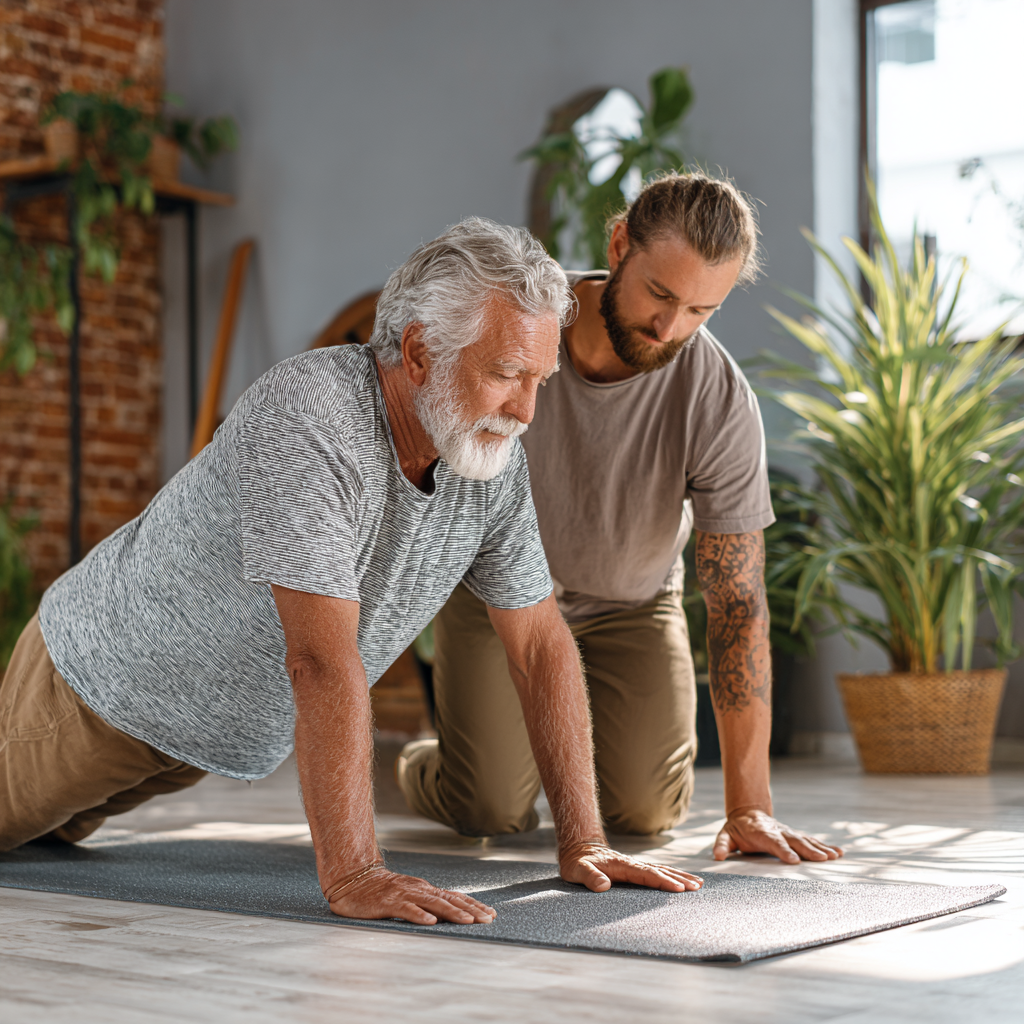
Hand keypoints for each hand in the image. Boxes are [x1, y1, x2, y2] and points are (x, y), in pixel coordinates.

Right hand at [326, 865, 496, 924]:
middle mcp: (419, 889)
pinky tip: (430, 922)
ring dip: (452, 912)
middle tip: (488, 919)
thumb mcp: (408, 897)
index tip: (491, 914)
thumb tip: (447, 916)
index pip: (454, 897)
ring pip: (433, 903)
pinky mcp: (388, 902)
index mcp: (425, 889)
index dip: (473, 905)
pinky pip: (406, 909)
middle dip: (471, 910)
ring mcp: (404, 894)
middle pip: (450, 899)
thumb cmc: (380, 892)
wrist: (353, 879)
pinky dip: (419, 915)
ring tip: (468, 921)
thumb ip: (425, 904)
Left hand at [559, 842, 702, 892]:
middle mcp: (632, 864)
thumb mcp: (578, 869)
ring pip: (662, 870)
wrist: (578, 848)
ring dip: (680, 876)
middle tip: (697, 887)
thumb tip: (603, 886)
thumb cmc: (577, 862)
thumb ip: (590, 876)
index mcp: (622, 866)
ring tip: (698, 883)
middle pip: (660, 871)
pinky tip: (681, 880)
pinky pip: (657, 872)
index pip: (647, 874)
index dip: (663, 882)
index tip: (678, 888)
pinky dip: (671, 875)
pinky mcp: (635, 869)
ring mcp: (635, 866)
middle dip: (679, 879)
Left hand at [713, 808, 843, 862]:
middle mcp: (778, 831)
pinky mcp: (795, 836)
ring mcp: (788, 833)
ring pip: (806, 840)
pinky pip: (811, 840)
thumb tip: (718, 856)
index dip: (783, 850)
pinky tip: (839, 852)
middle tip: (822, 860)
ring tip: (834, 857)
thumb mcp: (726, 835)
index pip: (773, 842)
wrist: (748, 813)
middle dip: (808, 850)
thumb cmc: (737, 829)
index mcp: (762, 833)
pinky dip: (825, 846)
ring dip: (821, 848)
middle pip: (794, 841)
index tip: (793, 861)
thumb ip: (722, 845)